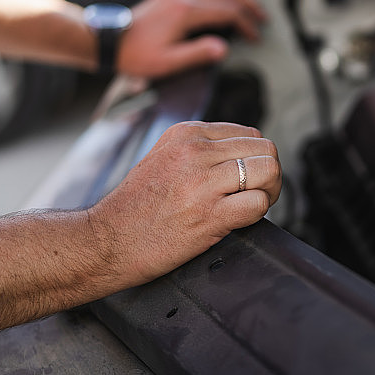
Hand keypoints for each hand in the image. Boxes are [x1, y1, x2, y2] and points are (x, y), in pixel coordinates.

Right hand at [90, 121, 280, 284]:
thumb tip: (241, 154)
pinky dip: (257, 214)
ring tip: (251, 206)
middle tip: (257, 194)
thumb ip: (200, 150)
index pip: (250, 134)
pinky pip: (259, 204)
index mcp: (187, 133)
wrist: (105, 241)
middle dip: (269, 174)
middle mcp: (196, 151)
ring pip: (269, 171)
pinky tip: (238, 220)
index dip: (256, 159)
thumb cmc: (135, 207)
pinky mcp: (209, 215)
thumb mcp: (164, 157)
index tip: (246, 179)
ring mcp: (203, 182)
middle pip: (265, 149)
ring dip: (269, 192)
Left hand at [116, 0, 266, 77]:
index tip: (256, 37)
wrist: (109, 41)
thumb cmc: (136, 55)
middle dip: (249, 4)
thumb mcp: (168, 62)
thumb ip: (198, 54)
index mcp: (185, 12)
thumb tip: (224, 49)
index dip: (247, 24)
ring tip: (248, 4)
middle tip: (262, 17)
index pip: (227, 12)